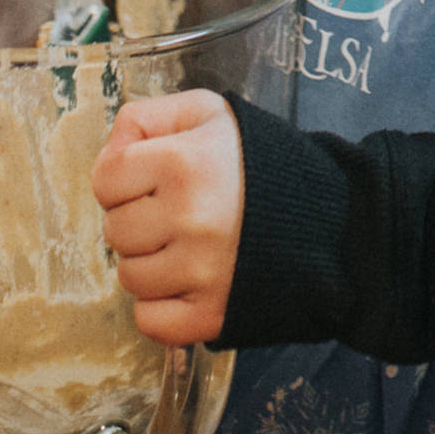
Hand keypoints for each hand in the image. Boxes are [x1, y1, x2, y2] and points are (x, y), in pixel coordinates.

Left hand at [91, 88, 244, 343]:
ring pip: (130, 276)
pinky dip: (160, 306)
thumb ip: (148, 117)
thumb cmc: (260, 163)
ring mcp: (202, 272)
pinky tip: (186, 281)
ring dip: (150, 263)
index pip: (106, 179)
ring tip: (185, 246)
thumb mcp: (208, 113)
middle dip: (138, 220)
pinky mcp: (212, 314)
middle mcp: (191, 219)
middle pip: (115, 231)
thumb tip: (111, 150)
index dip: (122, 178)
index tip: (150, 180)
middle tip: (174, 214)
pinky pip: (150, 320)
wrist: (328, 220)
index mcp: (185, 163)